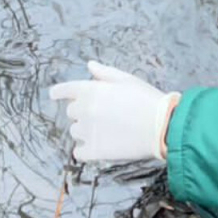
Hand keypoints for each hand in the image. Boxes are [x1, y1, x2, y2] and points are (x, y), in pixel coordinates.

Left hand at [48, 61, 180, 162]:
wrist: (162, 126)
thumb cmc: (147, 100)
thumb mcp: (127, 79)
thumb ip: (104, 73)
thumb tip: (90, 65)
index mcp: (90, 90)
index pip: (63, 90)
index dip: (58, 92)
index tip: (55, 95)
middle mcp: (84, 110)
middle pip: (71, 112)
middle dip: (82, 112)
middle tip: (102, 115)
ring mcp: (88, 132)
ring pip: (75, 132)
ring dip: (85, 131)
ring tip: (106, 131)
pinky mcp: (94, 151)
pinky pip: (79, 152)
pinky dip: (85, 150)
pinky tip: (98, 147)